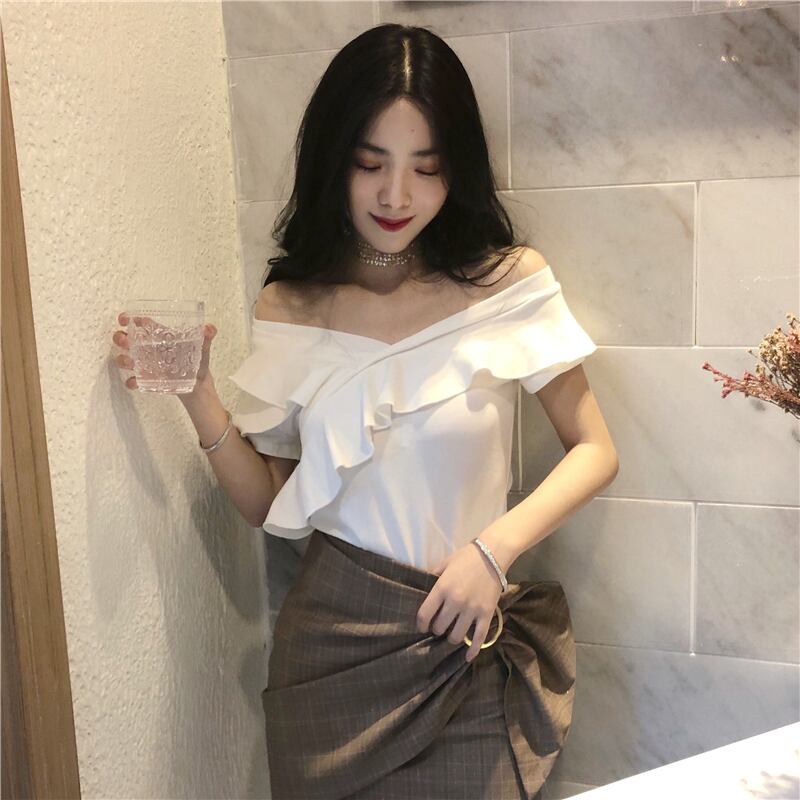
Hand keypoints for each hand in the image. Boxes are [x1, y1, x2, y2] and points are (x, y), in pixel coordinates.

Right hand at [112, 312, 217, 396]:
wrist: (198, 384)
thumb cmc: (197, 362)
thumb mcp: (202, 349)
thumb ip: (206, 338)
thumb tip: (210, 328)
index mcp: (161, 337)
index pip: (142, 324)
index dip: (131, 319)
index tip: (125, 319)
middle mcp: (150, 349)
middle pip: (128, 339)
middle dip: (121, 337)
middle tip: (124, 340)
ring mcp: (147, 364)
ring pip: (126, 358)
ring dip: (123, 359)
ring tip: (130, 362)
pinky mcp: (148, 379)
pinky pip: (134, 380)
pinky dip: (131, 381)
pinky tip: (134, 382)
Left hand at [416, 539, 503, 662]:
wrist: (493, 553)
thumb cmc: (466, 557)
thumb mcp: (445, 563)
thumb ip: (433, 575)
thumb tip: (422, 586)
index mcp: (442, 588)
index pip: (425, 614)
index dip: (421, 624)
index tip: (422, 627)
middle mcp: (455, 602)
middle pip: (440, 628)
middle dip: (437, 630)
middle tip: (439, 627)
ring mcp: (472, 610)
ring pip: (456, 636)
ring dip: (451, 637)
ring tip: (452, 634)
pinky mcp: (486, 614)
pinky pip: (479, 637)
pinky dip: (472, 650)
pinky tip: (468, 657)